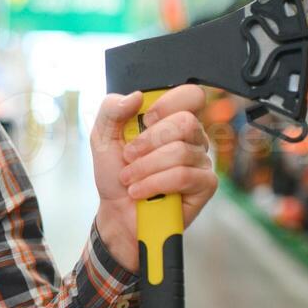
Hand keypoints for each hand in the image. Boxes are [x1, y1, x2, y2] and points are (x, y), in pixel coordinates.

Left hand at [90, 84, 216, 272]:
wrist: (116, 212)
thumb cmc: (115, 175)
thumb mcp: (102, 138)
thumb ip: (111, 110)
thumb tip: (137, 96)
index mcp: (172, 120)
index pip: (191, 96)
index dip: (168, 103)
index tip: (145, 120)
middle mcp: (192, 138)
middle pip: (186, 122)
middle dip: (148, 142)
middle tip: (128, 156)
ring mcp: (201, 161)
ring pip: (180, 152)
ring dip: (144, 168)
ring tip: (130, 180)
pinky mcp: (205, 185)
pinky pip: (183, 176)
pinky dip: (154, 184)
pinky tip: (141, 192)